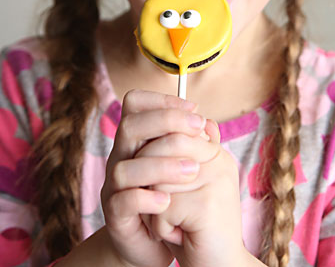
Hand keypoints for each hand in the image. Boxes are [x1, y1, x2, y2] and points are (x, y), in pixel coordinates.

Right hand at [101, 90, 207, 266]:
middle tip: (198, 129)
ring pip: (124, 167)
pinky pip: (123, 201)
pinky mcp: (116, 216)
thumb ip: (195, 145)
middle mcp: (122, 158)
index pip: (135, 105)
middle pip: (129, 126)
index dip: (162, 100)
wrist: (155, 243)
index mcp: (138, 141)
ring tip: (192, 171)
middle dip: (166, 121)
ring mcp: (115, 187)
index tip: (194, 109)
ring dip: (162, 166)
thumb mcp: (186, 166)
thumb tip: (210, 123)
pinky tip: (168, 201)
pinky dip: (147, 198)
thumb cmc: (173, 197)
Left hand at [140, 119, 250, 266]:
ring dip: (157, 208)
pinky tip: (180, 235)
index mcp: (215, 154)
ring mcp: (216, 179)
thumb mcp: (186, 192)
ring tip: (175, 221)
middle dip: (152, 180)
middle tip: (167, 205)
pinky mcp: (207, 202)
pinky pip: (163, 206)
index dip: (156, 153)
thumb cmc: (197, 230)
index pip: (176, 130)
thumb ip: (183, 159)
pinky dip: (162, 227)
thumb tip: (191, 124)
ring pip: (158, 179)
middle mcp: (220, 160)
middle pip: (164, 147)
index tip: (166, 183)